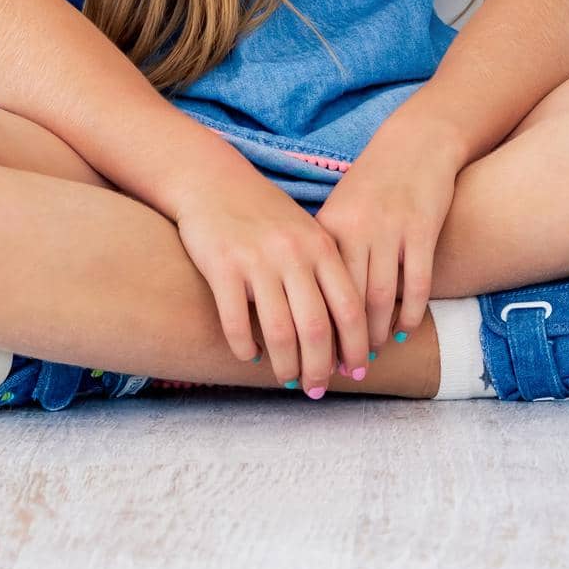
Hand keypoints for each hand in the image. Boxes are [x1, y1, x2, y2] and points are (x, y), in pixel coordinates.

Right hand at [171, 156, 370, 396]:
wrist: (213, 180)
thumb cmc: (264, 213)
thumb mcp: (306, 232)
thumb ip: (325, 272)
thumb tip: (344, 332)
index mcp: (321, 245)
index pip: (349, 307)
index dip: (355, 346)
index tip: (355, 371)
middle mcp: (293, 253)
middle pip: (316, 328)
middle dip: (320, 368)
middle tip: (316, 389)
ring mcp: (258, 260)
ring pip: (279, 332)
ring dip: (285, 365)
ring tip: (287, 379)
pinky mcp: (222, 267)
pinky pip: (237, 322)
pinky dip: (244, 347)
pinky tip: (249, 355)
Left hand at [313, 114, 464, 357]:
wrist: (415, 143)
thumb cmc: (373, 184)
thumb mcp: (339, 211)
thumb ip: (323, 252)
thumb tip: (303, 304)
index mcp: (327, 227)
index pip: (313, 291)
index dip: (310, 331)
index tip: (306, 358)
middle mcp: (355, 230)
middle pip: (345, 302)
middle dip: (341, 344)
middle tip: (339, 373)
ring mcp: (390, 229)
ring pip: (380, 299)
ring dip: (374, 335)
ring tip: (367, 357)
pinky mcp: (422, 229)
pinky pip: (416, 284)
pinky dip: (409, 314)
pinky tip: (401, 330)